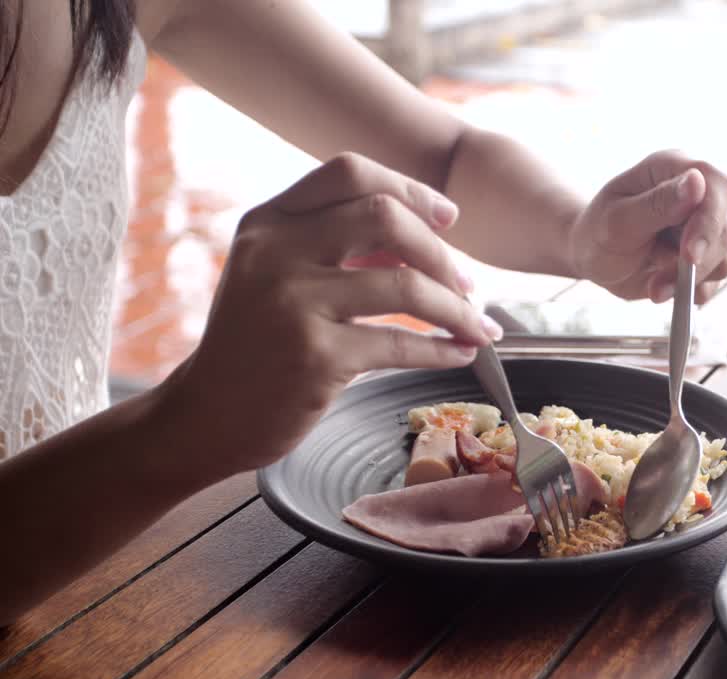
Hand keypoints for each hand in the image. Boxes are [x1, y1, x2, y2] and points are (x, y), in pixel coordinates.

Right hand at [159, 152, 502, 474]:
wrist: (208, 416)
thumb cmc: (258, 344)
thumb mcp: (279, 275)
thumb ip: (338, 246)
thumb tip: (426, 235)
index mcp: (268, 222)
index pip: (350, 173)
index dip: (410, 189)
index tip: (448, 218)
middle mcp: (275, 253)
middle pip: (386, 217)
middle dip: (441, 252)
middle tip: (466, 285)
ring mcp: (293, 303)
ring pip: (405, 285)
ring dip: (456, 307)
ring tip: (477, 326)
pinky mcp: (314, 356)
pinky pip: (401, 344)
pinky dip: (442, 349)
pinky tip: (461, 353)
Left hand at [567, 150, 726, 303]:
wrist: (592, 258)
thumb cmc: (598, 231)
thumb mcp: (617, 220)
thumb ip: (657, 203)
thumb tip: (697, 183)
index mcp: (673, 168)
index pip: (716, 185)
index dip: (709, 221)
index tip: (689, 255)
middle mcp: (697, 193)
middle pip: (723, 228)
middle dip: (695, 263)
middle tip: (660, 283)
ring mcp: (704, 225)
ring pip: (723, 257)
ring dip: (688, 280)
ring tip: (654, 286)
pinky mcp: (706, 254)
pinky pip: (715, 279)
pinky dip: (690, 291)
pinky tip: (662, 288)